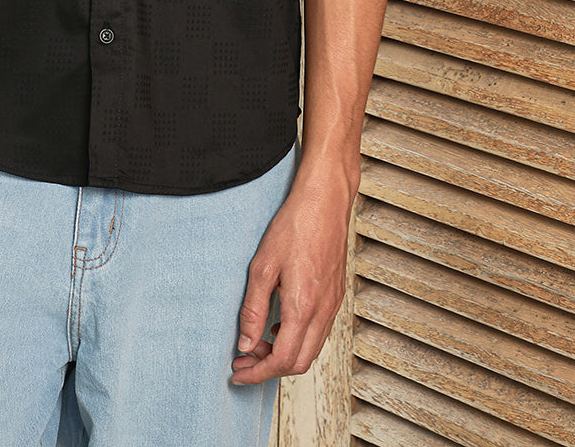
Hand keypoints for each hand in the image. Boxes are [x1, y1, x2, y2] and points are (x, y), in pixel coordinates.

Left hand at [231, 168, 354, 383]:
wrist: (325, 202)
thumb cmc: (295, 226)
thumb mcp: (262, 266)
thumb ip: (253, 309)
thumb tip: (245, 342)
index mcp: (303, 307)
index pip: (282, 360)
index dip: (257, 373)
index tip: (239, 372)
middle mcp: (323, 311)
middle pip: (299, 363)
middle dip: (269, 368)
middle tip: (245, 358)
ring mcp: (333, 304)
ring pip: (311, 349)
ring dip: (285, 354)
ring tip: (258, 341)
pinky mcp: (336, 295)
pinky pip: (319, 332)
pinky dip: (298, 339)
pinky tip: (280, 324)